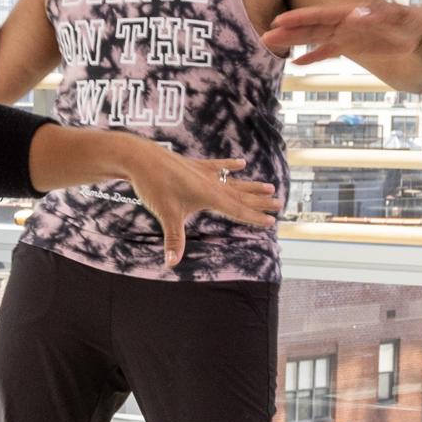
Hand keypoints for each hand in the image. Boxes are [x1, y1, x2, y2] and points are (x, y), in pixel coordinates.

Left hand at [124, 148, 281, 268]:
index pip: (238, 210)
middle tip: (280, 204)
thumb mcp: (166, 215)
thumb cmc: (154, 186)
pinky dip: (229, 166)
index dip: (255, 217)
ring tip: (269, 187)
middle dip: (260, 202)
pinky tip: (241, 163)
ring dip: (251, 186)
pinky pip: (217, 166)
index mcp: (209, 196)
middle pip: (241, 195)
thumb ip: (173, 239)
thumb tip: (172, 263)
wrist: (141, 158)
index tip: (272, 221)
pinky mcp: (194, 165)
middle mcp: (211, 183)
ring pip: (233, 181)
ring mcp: (204, 172)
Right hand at [265, 0, 421, 73]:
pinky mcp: (353, 44)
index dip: (299, 18)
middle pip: (311, 27)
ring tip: (270, 43)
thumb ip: (375, 15)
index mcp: (353, 13)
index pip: (320, 15)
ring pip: (315, 38)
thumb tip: (354, 13)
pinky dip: (313, 56)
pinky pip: (328, 51)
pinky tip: (297, 63)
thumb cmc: (412, 23)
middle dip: (288, 32)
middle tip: (264, 36)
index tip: (279, 21)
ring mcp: (347, 33)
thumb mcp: (398, 18)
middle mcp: (345, 22)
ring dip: (294, 41)